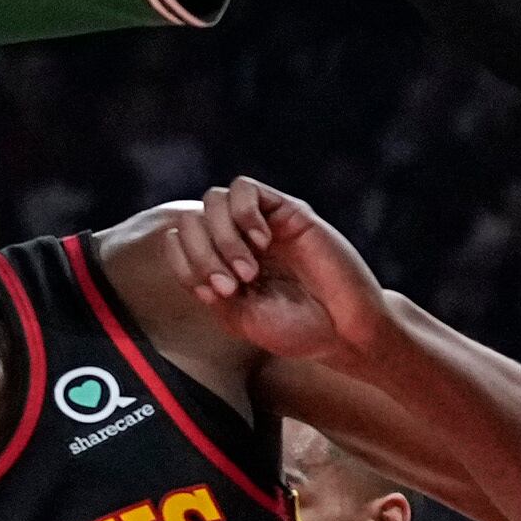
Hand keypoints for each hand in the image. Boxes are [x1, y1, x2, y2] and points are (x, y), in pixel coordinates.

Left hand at [168, 180, 389, 364]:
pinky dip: (244, 214)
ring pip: (215, 200)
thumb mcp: (238, 316)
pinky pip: (246, 189)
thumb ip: (206, 282)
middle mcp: (237, 241)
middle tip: (233, 285)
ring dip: (224, 237)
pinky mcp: (287, 210)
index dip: (186, 263)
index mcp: (221, 266)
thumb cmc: (296, 330)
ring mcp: (262, 223)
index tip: (214, 294)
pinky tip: (263, 241)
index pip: (180, 242)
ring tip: (250, 269)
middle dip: (204, 254)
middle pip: (193, 219)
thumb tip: (176, 241)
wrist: (344, 332)